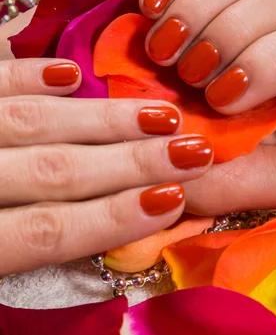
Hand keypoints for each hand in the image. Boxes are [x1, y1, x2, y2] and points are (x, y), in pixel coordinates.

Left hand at [0, 18, 212, 274]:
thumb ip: (29, 263)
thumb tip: (120, 230)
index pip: (48, 231)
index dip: (114, 217)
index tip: (175, 198)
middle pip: (52, 171)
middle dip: (129, 161)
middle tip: (194, 149)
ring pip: (26, 119)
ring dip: (99, 117)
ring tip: (160, 115)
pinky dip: (23, 71)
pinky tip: (68, 73)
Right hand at [139, 0, 275, 213]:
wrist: (129, 147)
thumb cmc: (189, 167)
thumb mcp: (252, 186)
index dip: (270, 63)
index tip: (219, 100)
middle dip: (230, 36)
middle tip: (188, 77)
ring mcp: (236, 0)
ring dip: (200, 8)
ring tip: (163, 52)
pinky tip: (152, 8)